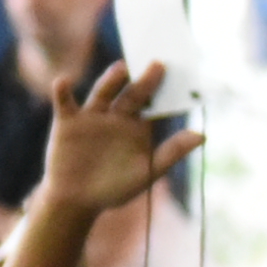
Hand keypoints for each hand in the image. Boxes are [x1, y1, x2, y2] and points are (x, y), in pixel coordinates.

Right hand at [32, 61, 201, 222]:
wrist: (77, 202)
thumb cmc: (114, 189)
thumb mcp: (147, 172)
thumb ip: (171, 153)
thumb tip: (202, 135)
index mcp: (138, 125)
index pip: (155, 103)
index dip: (167, 91)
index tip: (181, 76)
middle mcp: (117, 115)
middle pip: (132, 93)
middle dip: (145, 80)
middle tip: (158, 65)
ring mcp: (92, 115)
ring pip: (103, 92)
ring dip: (111, 80)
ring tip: (122, 68)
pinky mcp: (68, 121)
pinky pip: (65, 103)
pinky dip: (63, 91)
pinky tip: (64, 82)